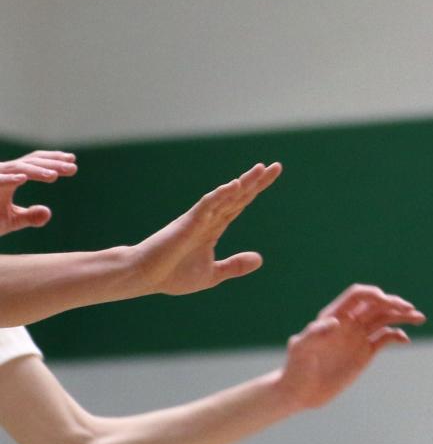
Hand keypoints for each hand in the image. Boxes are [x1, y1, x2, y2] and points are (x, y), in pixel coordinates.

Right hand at [0, 150, 76, 234]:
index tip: (72, 159)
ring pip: (16, 168)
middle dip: (52, 163)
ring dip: (35, 170)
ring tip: (54, 176)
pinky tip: (22, 178)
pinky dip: (8, 178)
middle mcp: (1, 174)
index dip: (52, 159)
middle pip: (30, 162)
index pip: (34, 163)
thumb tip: (48, 213)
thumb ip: (28, 217)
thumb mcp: (9, 222)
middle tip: (73, 167)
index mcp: (9, 178)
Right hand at [130, 163, 280, 296]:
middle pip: (238, 196)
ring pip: (225, 197)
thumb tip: (260, 259)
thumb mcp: (212, 274)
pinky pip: (206, 205)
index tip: (272, 175)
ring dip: (243, 183)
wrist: (144, 277)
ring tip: (261, 170)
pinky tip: (234, 186)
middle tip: (276, 166)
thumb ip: (234, 265)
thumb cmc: (172, 274)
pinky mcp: (187, 223)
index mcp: (214, 227)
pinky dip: (220, 195)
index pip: (240, 204)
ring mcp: (199, 219)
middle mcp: (209, 218)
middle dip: (256, 181)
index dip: (256, 190)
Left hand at [276, 284, 424, 409]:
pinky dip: (398, 336)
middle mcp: (350, 323)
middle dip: (394, 303)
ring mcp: (359, 337)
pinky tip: (405, 340)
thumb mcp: (300, 349)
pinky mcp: (366, 352)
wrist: (299, 392)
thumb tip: (335, 322)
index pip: (358, 295)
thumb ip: (314, 334)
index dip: (373, 294)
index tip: (385, 301)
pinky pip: (386, 338)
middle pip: (377, 304)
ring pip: (385, 319)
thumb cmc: (295, 368)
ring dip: (402, 316)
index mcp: (335, 315)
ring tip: (419, 317)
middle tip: (409, 309)